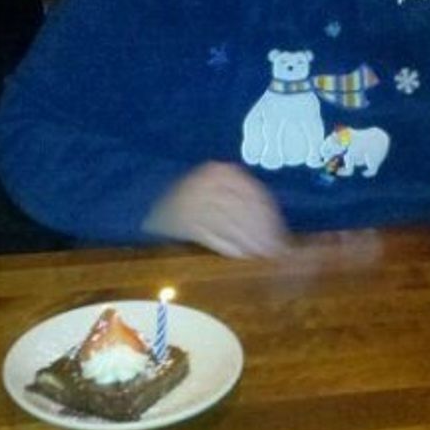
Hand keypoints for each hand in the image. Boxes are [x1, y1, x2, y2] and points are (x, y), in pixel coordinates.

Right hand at [143, 162, 288, 257]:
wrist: (146, 198)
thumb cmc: (193, 200)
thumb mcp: (219, 192)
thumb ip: (242, 204)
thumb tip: (278, 232)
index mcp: (222, 172)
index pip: (255, 197)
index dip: (270, 221)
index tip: (283, 239)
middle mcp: (208, 180)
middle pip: (243, 211)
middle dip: (261, 235)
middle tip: (276, 254)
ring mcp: (192, 197)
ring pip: (229, 223)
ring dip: (247, 243)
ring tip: (260, 258)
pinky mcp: (180, 217)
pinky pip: (209, 235)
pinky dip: (227, 246)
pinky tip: (240, 257)